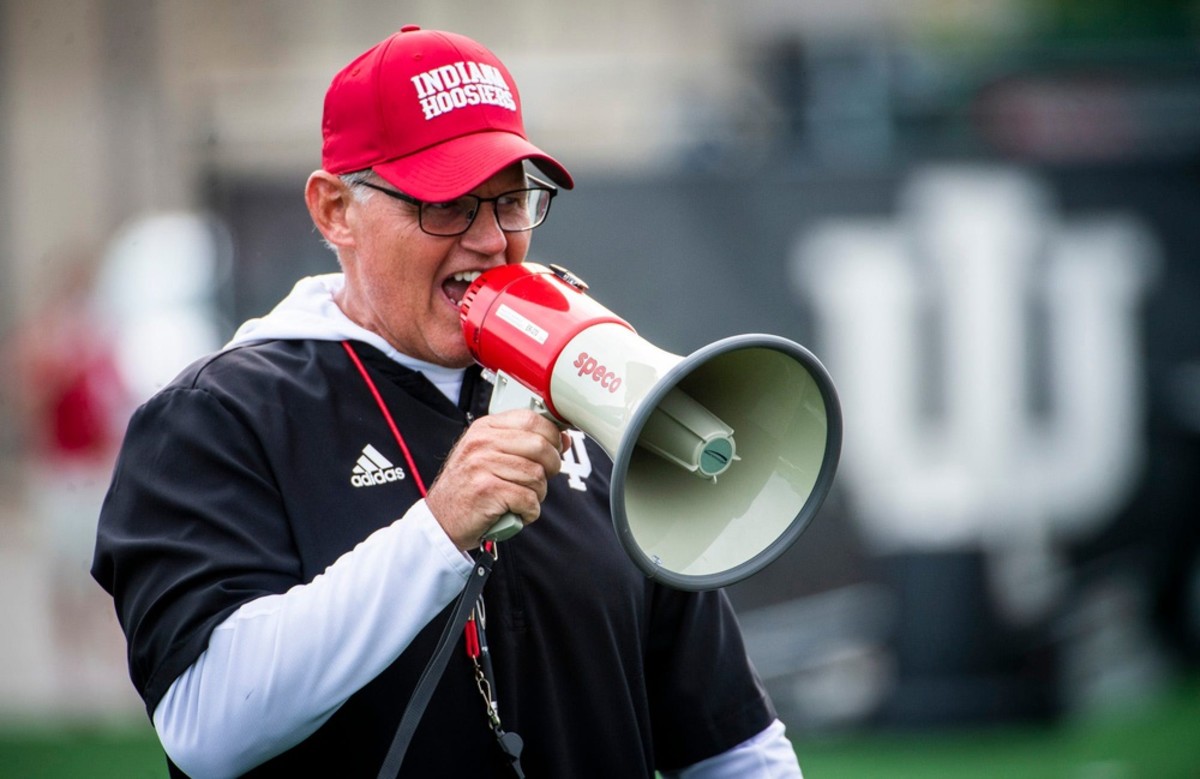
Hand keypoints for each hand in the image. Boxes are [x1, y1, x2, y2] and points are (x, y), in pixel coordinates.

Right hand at [425, 409, 568, 549]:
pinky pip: (528, 499)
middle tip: (541, 479)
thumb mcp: (490, 456)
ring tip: (522, 499)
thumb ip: (524, 444)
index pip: (531, 419)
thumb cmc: (469, 488)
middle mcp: (482, 443)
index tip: (554, 450)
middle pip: (540, 446)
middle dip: (551, 466)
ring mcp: (482, 465)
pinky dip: (529, 512)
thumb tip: (563, 438)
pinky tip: (517, 512)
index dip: (552, 436)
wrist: (441, 520)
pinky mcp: (486, 491)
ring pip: (537, 475)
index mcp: (485, 428)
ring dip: (537, 494)